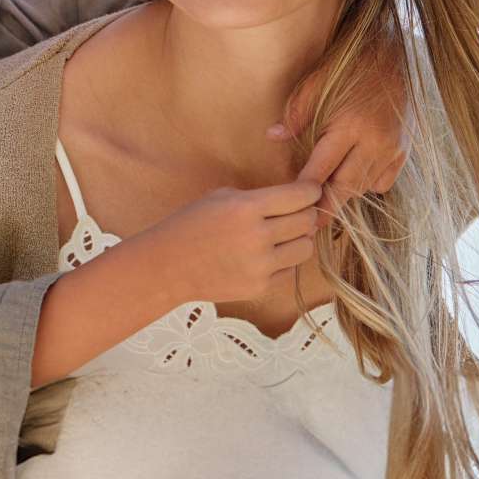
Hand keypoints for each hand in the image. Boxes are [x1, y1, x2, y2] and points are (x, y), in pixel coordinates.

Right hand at [149, 181, 323, 303]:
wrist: (166, 266)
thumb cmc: (190, 226)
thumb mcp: (219, 198)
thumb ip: (258, 198)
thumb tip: (296, 202)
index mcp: (246, 207)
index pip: (300, 196)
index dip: (311, 191)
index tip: (312, 191)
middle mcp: (258, 236)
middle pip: (307, 221)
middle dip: (306, 214)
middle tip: (298, 213)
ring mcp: (261, 265)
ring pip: (306, 248)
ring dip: (299, 239)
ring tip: (283, 236)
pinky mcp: (260, 287)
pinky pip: (289, 270)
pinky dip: (283, 262)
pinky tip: (265, 256)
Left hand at [271, 43, 408, 214]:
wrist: (394, 58)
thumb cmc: (348, 69)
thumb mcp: (315, 84)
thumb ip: (296, 114)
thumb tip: (273, 137)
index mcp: (351, 126)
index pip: (322, 167)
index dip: (305, 188)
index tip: (291, 203)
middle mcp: (375, 142)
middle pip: (346, 186)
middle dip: (326, 206)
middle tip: (308, 223)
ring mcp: (392, 150)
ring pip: (364, 186)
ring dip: (343, 195)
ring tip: (322, 203)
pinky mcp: (403, 152)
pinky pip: (382, 181)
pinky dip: (365, 186)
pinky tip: (349, 180)